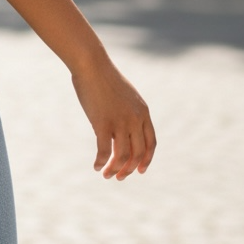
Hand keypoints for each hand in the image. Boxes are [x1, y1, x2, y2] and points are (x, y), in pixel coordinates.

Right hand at [71, 53, 155, 179]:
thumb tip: (124, 126)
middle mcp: (135, 119)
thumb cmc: (104, 78)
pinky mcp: (103, 123)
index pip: (151, 143)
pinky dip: (101, 162)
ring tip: (106, 175)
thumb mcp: (125, 96)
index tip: (139, 170)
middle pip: (138, 153)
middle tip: (119, 177)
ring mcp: (120, 122)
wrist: (92, 65)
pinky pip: (105, 150)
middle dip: (129, 169)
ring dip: (115, 169)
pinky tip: (96, 166)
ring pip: (122, 156)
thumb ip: (129, 111)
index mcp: (143, 113)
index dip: (146, 160)